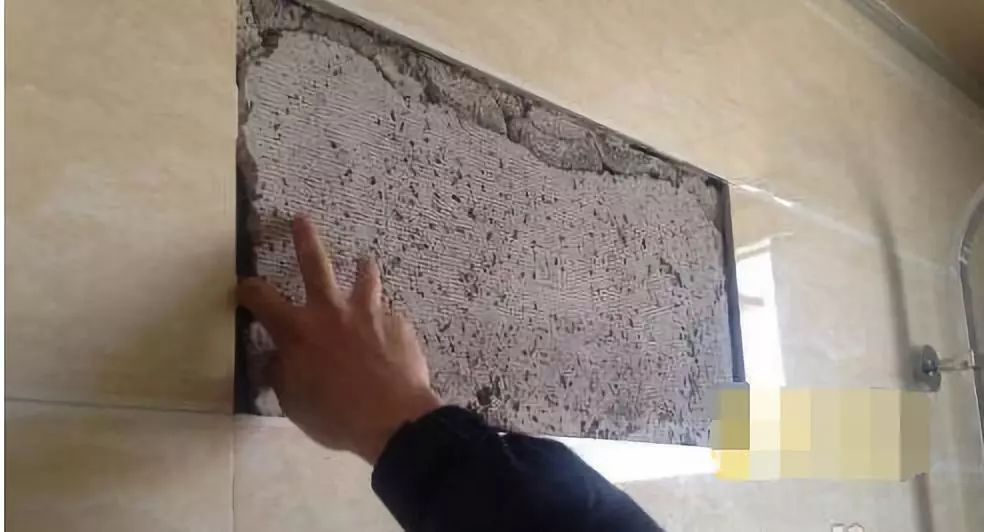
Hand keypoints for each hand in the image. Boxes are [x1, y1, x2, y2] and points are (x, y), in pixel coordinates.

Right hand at [238, 215, 440, 463]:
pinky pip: (388, 316)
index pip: (261, 297)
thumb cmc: (335, 415)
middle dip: (304, 238)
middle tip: (302, 219)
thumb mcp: (294, 401)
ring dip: (362, 268)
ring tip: (364, 261)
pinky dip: (384, 321)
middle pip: (314, 263)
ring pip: (364, 278)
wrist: (393, 418)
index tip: (242, 286)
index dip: (247, 289)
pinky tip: (388, 336)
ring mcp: (368, 313)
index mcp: (297, 330)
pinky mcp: (397, 323)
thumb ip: (281, 374)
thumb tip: (274, 359)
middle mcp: (330, 311)